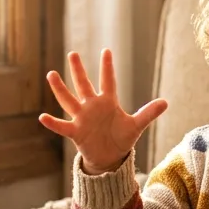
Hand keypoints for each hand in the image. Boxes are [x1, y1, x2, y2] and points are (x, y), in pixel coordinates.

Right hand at [38, 49, 167, 173]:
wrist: (110, 157)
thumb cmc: (121, 138)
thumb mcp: (136, 125)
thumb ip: (148, 113)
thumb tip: (166, 102)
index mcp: (107, 102)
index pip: (108, 81)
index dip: (107, 67)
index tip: (106, 50)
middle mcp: (92, 106)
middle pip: (84, 85)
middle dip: (78, 70)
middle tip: (72, 53)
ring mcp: (82, 118)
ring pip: (69, 100)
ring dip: (60, 89)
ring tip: (51, 74)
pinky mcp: (75, 132)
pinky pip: (62, 126)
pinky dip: (53, 123)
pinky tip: (42, 117)